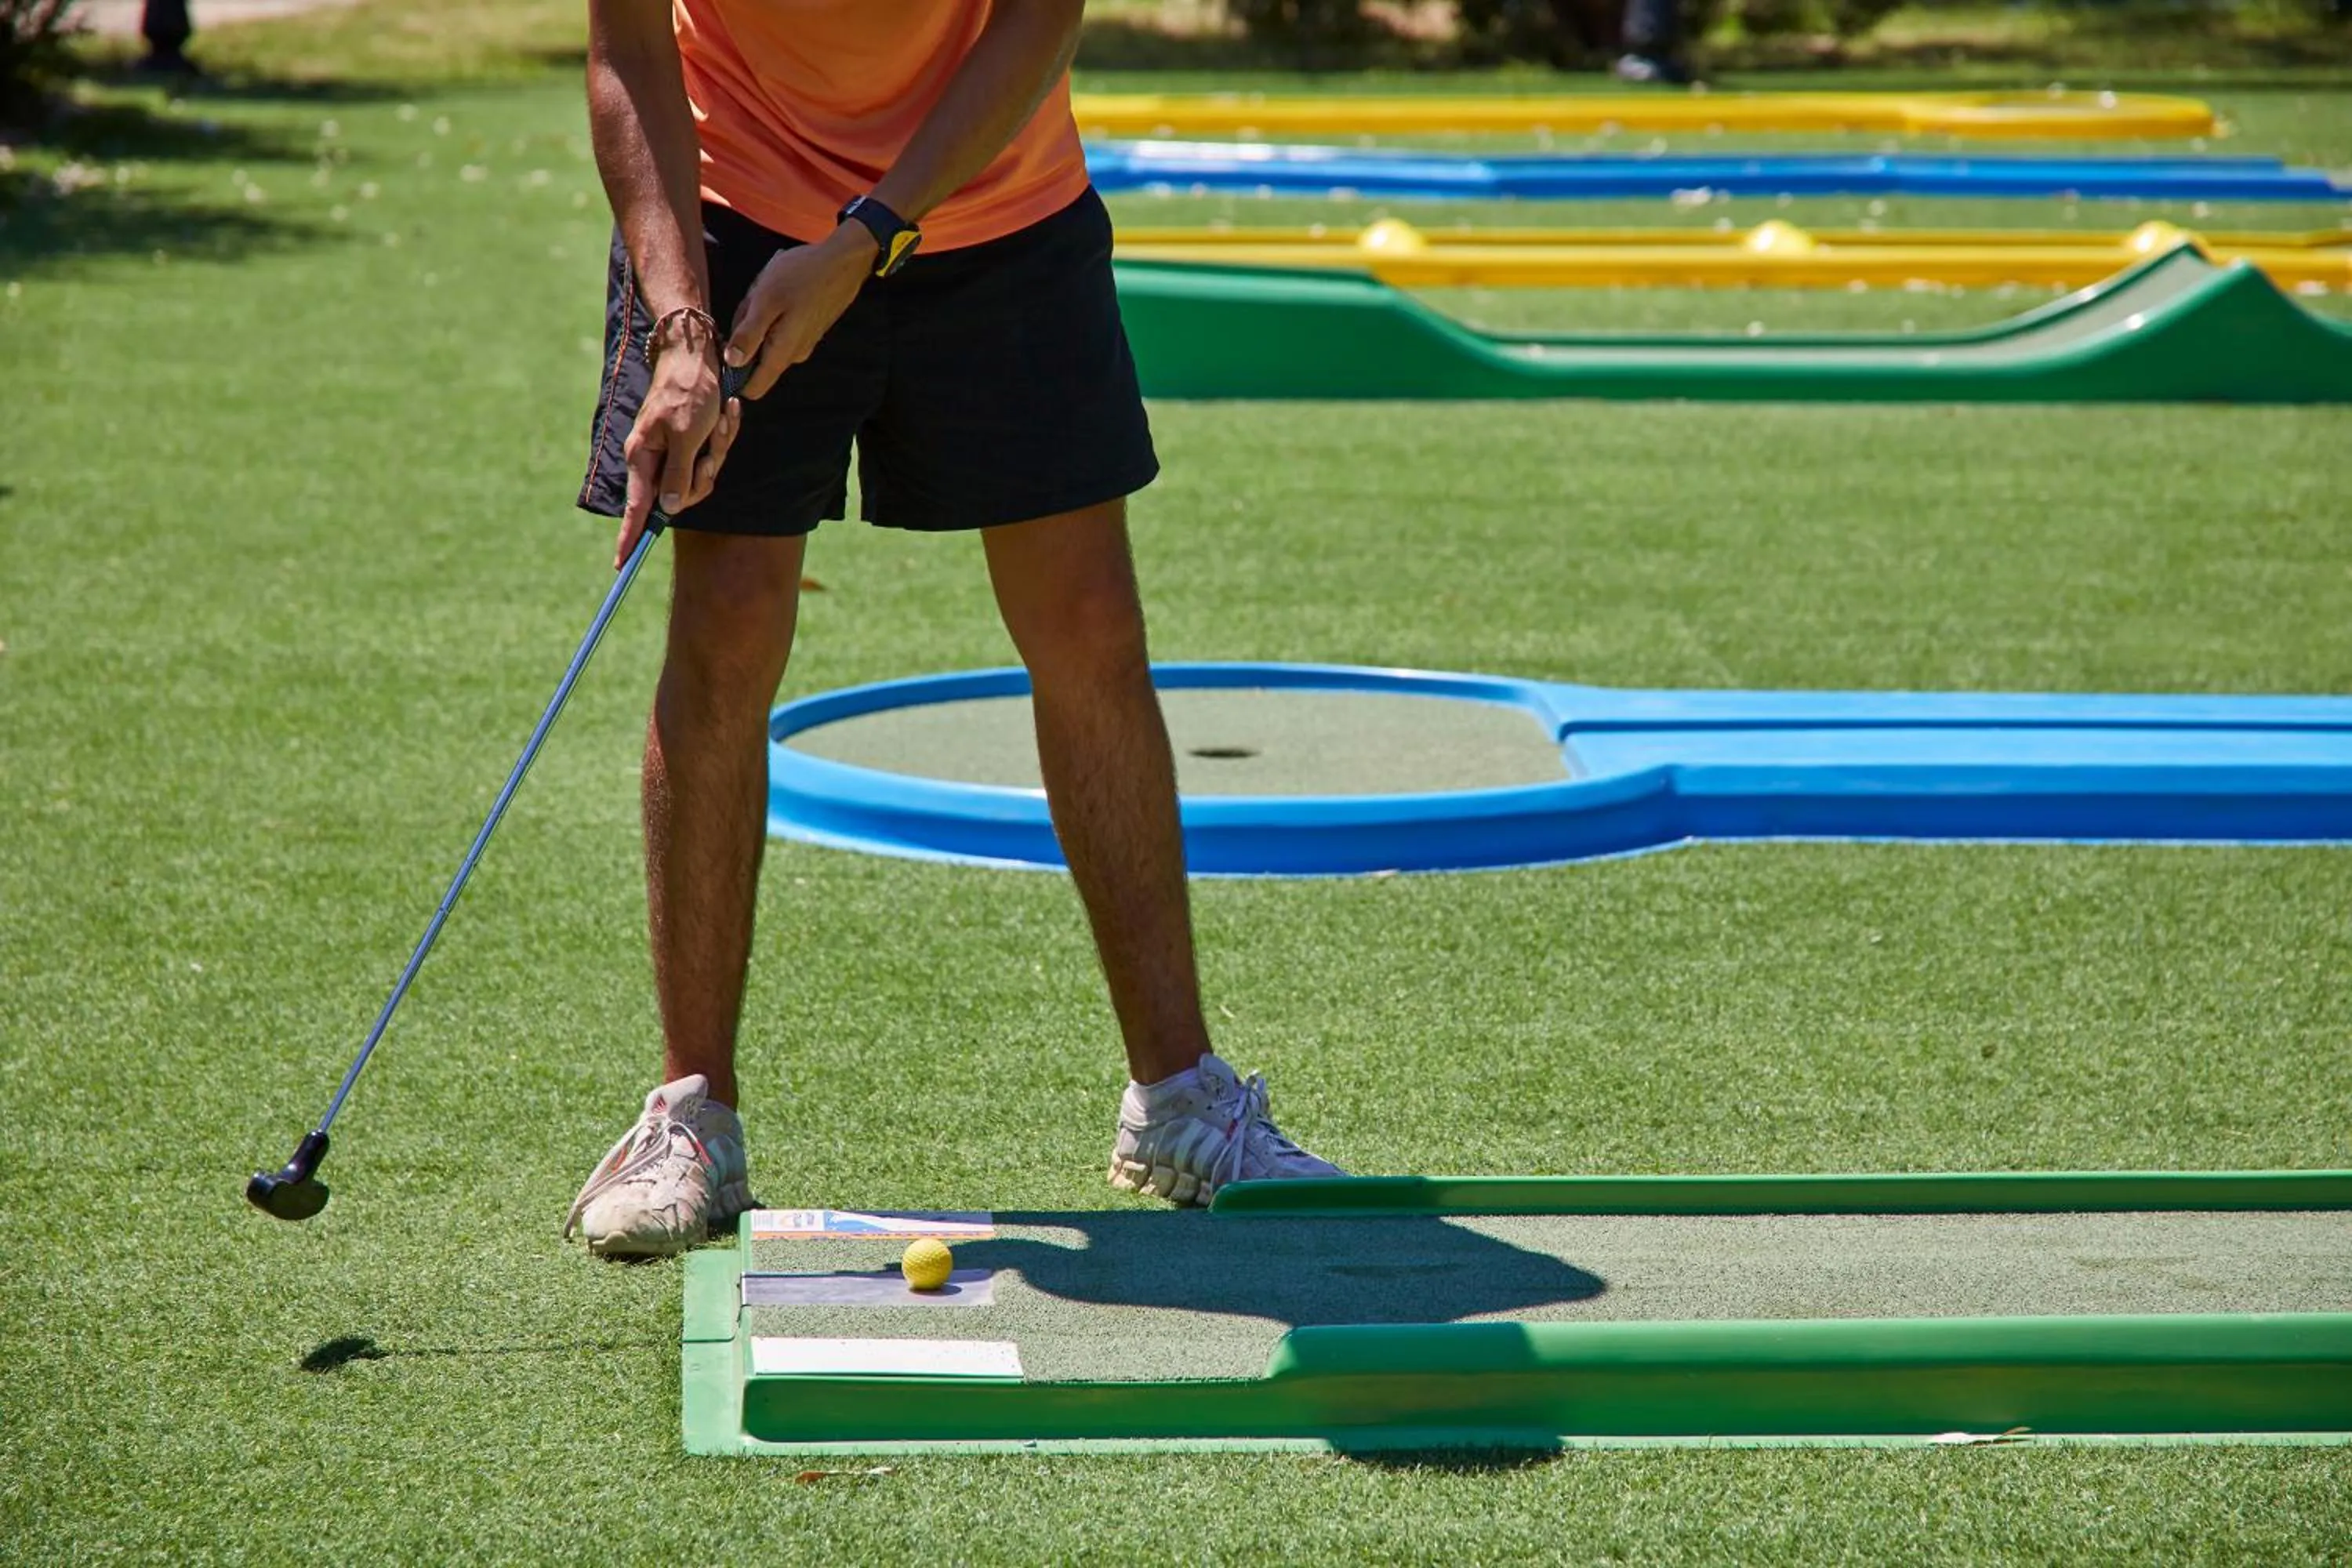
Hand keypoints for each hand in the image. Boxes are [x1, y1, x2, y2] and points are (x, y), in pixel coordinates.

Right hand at [615, 346, 740, 568]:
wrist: (697, 355)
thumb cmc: (691, 390)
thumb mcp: (688, 434)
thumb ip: (679, 473)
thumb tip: (669, 508)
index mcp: (644, 456)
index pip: (636, 508)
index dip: (630, 537)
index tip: (621, 564)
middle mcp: (654, 459)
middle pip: (681, 496)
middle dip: (704, 474)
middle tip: (711, 447)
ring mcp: (672, 453)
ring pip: (701, 478)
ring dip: (717, 452)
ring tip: (720, 421)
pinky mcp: (689, 446)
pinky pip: (711, 459)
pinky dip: (722, 440)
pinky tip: (725, 416)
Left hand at [725, 225, 876, 399]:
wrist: (843, 261)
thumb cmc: (802, 276)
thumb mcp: (765, 301)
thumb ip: (748, 334)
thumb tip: (731, 362)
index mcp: (781, 353)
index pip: (753, 388)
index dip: (733, 376)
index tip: (725, 347)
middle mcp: (793, 355)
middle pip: (755, 360)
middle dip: (745, 334)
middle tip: (751, 302)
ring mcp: (803, 343)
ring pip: (766, 341)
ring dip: (759, 319)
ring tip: (767, 292)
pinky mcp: (808, 330)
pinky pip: (779, 329)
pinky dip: (772, 313)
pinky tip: (779, 291)